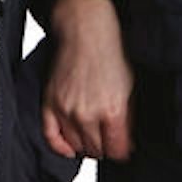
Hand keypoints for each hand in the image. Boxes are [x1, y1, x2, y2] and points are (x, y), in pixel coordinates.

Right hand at [40, 0, 134, 161]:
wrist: (86, 30)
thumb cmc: (111, 52)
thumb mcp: (131, 85)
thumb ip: (129, 116)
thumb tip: (127, 140)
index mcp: (113, 110)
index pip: (117, 150)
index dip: (122, 151)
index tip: (124, 148)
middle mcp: (88, 114)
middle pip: (96, 151)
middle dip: (106, 148)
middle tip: (109, 140)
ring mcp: (66, 110)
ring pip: (76, 147)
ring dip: (86, 146)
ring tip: (94, 137)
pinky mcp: (50, 104)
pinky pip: (51, 137)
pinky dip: (61, 147)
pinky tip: (70, 148)